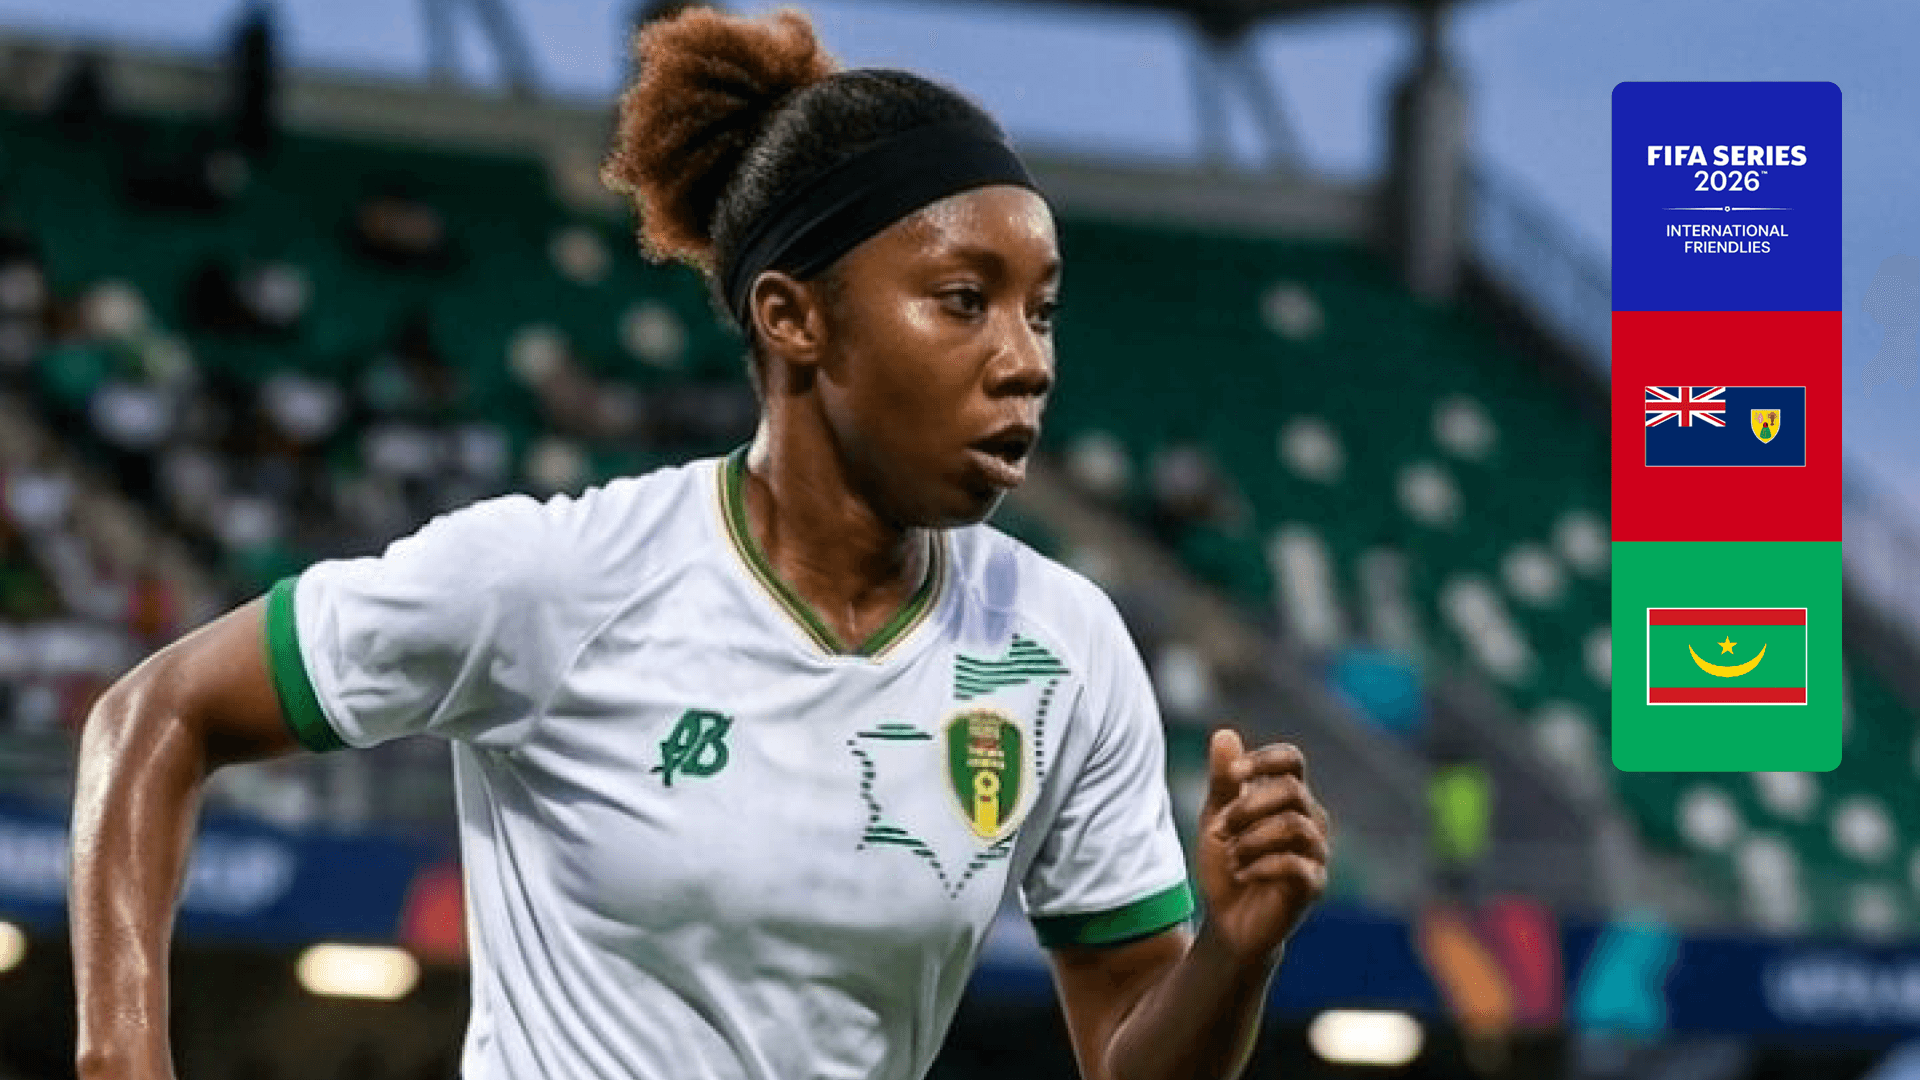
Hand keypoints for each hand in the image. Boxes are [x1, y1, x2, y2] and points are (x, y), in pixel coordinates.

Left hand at [1194, 728, 1330, 962]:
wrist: (1229, 922)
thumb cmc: (1227, 865)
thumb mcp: (1217, 819)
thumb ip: (1223, 781)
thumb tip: (1225, 733)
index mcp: (1288, 798)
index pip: (1291, 760)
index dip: (1264, 759)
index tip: (1233, 774)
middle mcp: (1310, 820)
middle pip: (1292, 790)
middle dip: (1249, 806)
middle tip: (1220, 830)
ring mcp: (1316, 854)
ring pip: (1295, 826)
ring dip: (1252, 840)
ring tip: (1230, 857)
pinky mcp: (1313, 885)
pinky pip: (1296, 864)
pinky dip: (1261, 866)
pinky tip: (1242, 875)